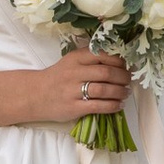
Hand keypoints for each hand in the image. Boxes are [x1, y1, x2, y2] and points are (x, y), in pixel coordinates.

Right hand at [16, 49, 132, 127]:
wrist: (34, 95)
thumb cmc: (57, 77)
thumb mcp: (71, 61)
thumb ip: (90, 59)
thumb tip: (119, 63)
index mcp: (76, 58)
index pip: (103, 55)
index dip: (119, 61)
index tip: (126, 66)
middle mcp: (74, 72)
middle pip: (106, 73)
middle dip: (123, 77)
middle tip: (128, 80)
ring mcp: (73, 91)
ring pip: (104, 90)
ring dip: (120, 92)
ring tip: (125, 93)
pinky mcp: (73, 107)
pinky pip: (98, 106)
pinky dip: (112, 106)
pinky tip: (118, 105)